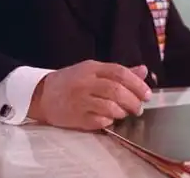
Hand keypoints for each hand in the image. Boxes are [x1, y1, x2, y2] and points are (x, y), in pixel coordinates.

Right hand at [28, 60, 151, 130]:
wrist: (42, 95)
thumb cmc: (71, 82)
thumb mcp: (93, 70)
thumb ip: (119, 72)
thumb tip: (143, 71)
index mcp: (92, 68)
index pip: (119, 72)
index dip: (137, 84)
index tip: (147, 94)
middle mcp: (86, 83)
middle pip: (116, 90)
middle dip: (133, 101)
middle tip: (139, 108)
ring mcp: (80, 100)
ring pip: (109, 106)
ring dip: (122, 112)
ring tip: (125, 113)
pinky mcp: (75, 117)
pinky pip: (98, 121)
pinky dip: (109, 121)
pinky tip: (110, 119)